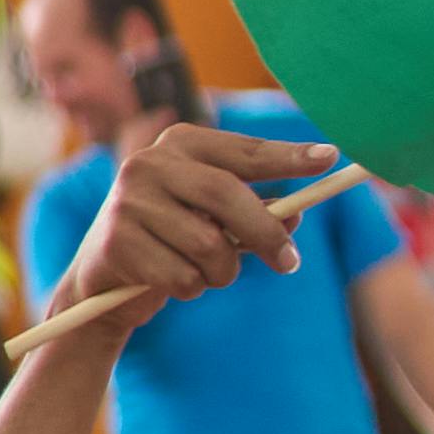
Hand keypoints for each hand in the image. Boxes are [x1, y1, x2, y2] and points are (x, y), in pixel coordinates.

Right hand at [53, 117, 344, 320]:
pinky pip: (183, 276)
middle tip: (290, 264)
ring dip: (222, 272)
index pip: (244, 151)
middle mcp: (148, 164)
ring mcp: (127, 202)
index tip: (330, 158)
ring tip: (207, 273)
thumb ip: (256, 213)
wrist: (102, 281)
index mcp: (178, 144)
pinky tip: (172, 283)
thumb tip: (296, 218)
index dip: (288, 157)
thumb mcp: (217, 220)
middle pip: (227, 195)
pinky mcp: (116, 243)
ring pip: (210, 245)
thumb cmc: (172, 240)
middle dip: (266, 234)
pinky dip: (191, 288)